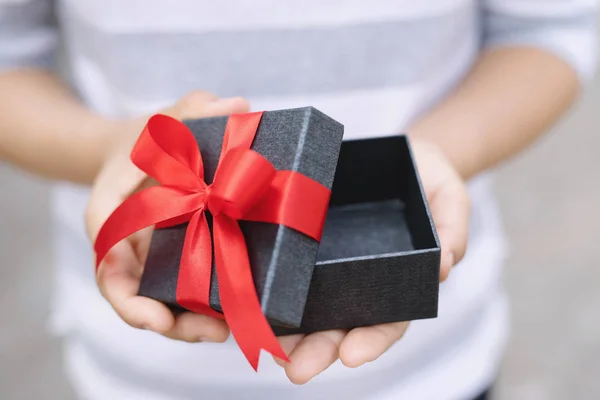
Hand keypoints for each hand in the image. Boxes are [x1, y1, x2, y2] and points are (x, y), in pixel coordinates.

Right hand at [85, 92, 248, 341]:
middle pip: (132, 295)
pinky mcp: (173, 261)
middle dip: (162, 319)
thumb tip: (238, 106)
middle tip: (207, 331)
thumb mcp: (168, 119)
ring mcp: (149, 257)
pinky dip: (200, 307)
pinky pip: (181, 291)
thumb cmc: (150, 137)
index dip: (125, 288)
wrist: (146, 152)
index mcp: (112, 214)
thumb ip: (195, 110)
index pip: (107, 256)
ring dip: (186, 323)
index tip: (149, 311)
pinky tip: (231, 313)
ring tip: (222, 330)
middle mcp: (126, 244)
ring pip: (157, 302)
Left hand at [275, 138, 469, 383]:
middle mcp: (359, 279)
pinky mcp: (305, 239)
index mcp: (396, 279)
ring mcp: (331, 262)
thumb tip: (444, 265)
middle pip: (340, 324)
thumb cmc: (428, 176)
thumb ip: (452, 229)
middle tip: (296, 370)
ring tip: (268, 347)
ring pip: (308, 306)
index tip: (352, 355)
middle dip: (319, 350)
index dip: (372, 340)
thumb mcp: (450, 195)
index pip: (387, 320)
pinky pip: (286, 269)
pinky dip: (269, 290)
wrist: (401, 152)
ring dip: (288, 332)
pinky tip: (249, 303)